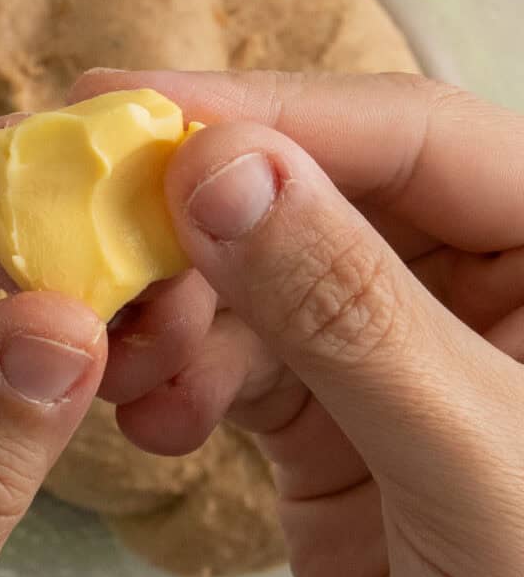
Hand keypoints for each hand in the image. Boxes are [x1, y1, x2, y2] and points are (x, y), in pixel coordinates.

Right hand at [75, 69, 523, 576]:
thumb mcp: (467, 465)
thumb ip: (350, 310)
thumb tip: (224, 169)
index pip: (413, 135)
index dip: (277, 113)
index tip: (141, 111)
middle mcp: (478, 286)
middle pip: (320, 194)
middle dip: (203, 217)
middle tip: (97, 232)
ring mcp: (398, 352)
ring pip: (263, 278)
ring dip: (180, 308)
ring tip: (123, 359)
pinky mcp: (335, 421)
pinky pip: (240, 360)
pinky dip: (185, 375)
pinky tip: (158, 418)